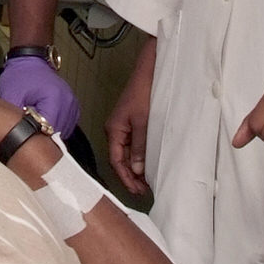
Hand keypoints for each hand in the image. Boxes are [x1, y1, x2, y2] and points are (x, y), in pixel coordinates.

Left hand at [0, 55, 79, 133]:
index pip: (49, 130)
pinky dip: (56, 126)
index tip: (26, 130)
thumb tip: (18, 135)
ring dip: (50, 131)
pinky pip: (67, 125)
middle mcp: (68, 101)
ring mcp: (72, 103)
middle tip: (28, 125)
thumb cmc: (20, 75)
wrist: (29, 61)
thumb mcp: (11, 95)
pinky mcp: (73, 106)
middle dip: (42, 133)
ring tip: (36, 121)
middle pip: (58, 132)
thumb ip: (16, 117)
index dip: (36, 134)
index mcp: (55, 98)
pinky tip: (44, 120)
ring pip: (63, 130)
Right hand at [106, 38, 154, 194]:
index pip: (116, 161)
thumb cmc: (144, 93)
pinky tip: (147, 165)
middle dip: (130, 177)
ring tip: (146, 183)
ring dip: (135, 168)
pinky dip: (139, 157)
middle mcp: (115, 130)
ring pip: (126, 154)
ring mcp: (123, 127)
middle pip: (119, 159)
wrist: (149, 71)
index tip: (137, 191)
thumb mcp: (143, 123)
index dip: (125, 178)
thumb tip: (137, 171)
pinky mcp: (132, 123)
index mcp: (114, 130)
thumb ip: (140, 147)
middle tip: (144, 192)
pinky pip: (132, 145)